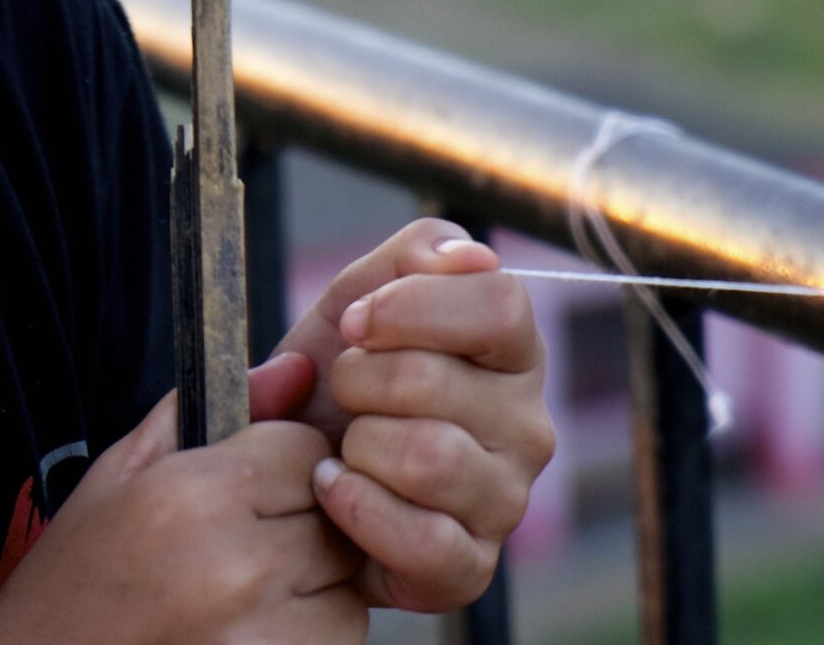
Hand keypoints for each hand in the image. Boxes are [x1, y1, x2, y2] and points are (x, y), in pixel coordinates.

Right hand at [0, 352, 368, 643]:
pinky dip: (313, 627)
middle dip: (301, 519)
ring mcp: (261, 636)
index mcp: (194, 497)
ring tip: (250, 585)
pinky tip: (256, 622)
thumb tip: (296, 371)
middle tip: (246, 537)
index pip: (306, 452)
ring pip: (346, 584)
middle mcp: (235, 568)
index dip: (284, 461)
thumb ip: (213, 410)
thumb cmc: (78, 573)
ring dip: (315, 580)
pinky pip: (339, 637)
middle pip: (331, 517)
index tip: (252, 481)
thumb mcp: (124, 470)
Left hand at [271, 218, 553, 611]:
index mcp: (513, 350)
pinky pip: (421, 539)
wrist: (296, 469)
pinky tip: (334, 490)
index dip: (409, 307)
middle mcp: (527, 426)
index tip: (357, 323)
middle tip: (341, 390)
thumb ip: (413, 255)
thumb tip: (468, 256)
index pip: (500, 304)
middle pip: (437, 380)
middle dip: (358, 379)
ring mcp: (505, 501)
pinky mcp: (469, 568)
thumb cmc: (339, 378)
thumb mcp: (359, 296)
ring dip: (357, 445)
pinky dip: (355, 508)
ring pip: (427, 457)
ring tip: (344, 445)